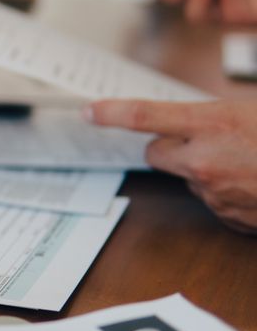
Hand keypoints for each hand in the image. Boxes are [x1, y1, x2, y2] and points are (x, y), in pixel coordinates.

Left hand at [86, 99, 256, 233]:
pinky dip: (226, 191)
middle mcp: (205, 162)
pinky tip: (252, 181)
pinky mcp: (227, 218)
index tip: (90, 113)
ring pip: (188, 177)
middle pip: (155, 153)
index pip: (144, 117)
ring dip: (205, 169)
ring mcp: (215, 194)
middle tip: (198, 137)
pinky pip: (212, 200)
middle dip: (168, 145)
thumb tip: (193, 119)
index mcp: (215, 125)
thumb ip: (216, 117)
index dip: (112, 113)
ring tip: (246, 160)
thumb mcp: (252, 111)